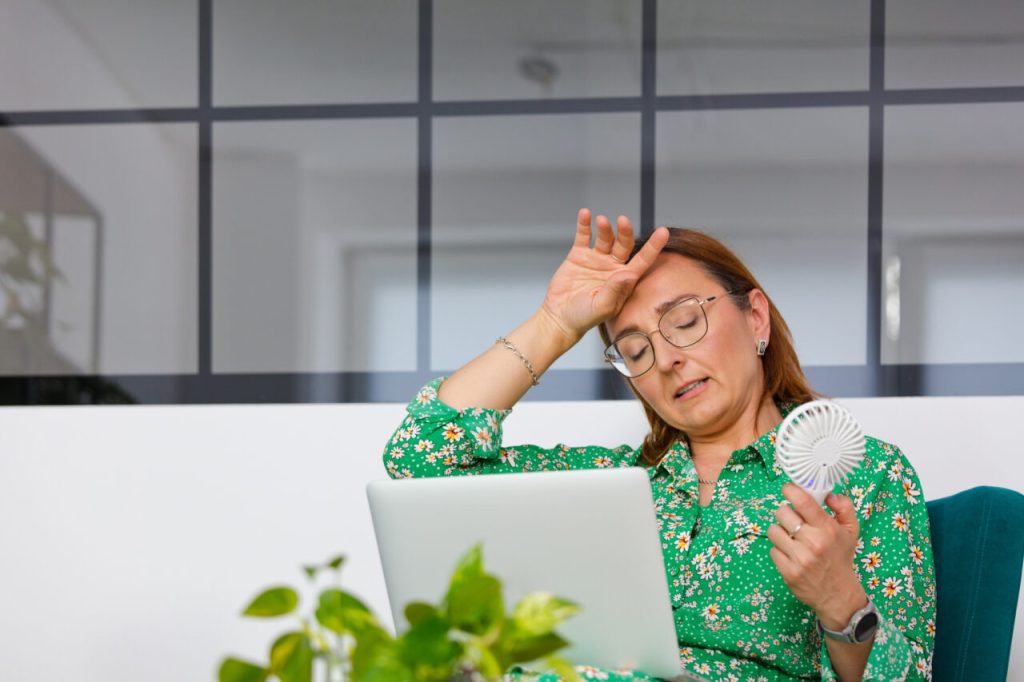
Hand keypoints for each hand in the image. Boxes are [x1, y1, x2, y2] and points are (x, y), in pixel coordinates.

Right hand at [540, 209, 667, 341]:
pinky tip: (585, 214)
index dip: (653, 247)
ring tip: (601, 221)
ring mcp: (596, 259)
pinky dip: (584, 224)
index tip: (663, 232)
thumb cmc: (583, 317)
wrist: (559, 317)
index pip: (642, 260)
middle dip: (625, 232)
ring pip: (605, 238)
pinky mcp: (579, 255)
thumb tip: (628, 274)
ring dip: (605, 228)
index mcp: (624, 280)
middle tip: (623, 221)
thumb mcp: (602, 307)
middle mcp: (612, 267)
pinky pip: (584, 236)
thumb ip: (614, 290)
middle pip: (624, 244)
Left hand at [767, 484, 866, 627]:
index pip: (802, 501)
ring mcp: (799, 558)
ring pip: (773, 530)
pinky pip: (772, 550)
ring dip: (780, 532)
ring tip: (792, 539)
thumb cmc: (840, 557)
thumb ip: (843, 507)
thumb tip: (828, 494)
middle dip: (786, 514)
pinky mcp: (788, 572)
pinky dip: (779, 550)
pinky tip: (790, 554)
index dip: (790, 490)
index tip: (788, 490)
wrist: (838, 594)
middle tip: (794, 521)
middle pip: (782, 512)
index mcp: (828, 529)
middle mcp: (813, 542)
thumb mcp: (851, 530)